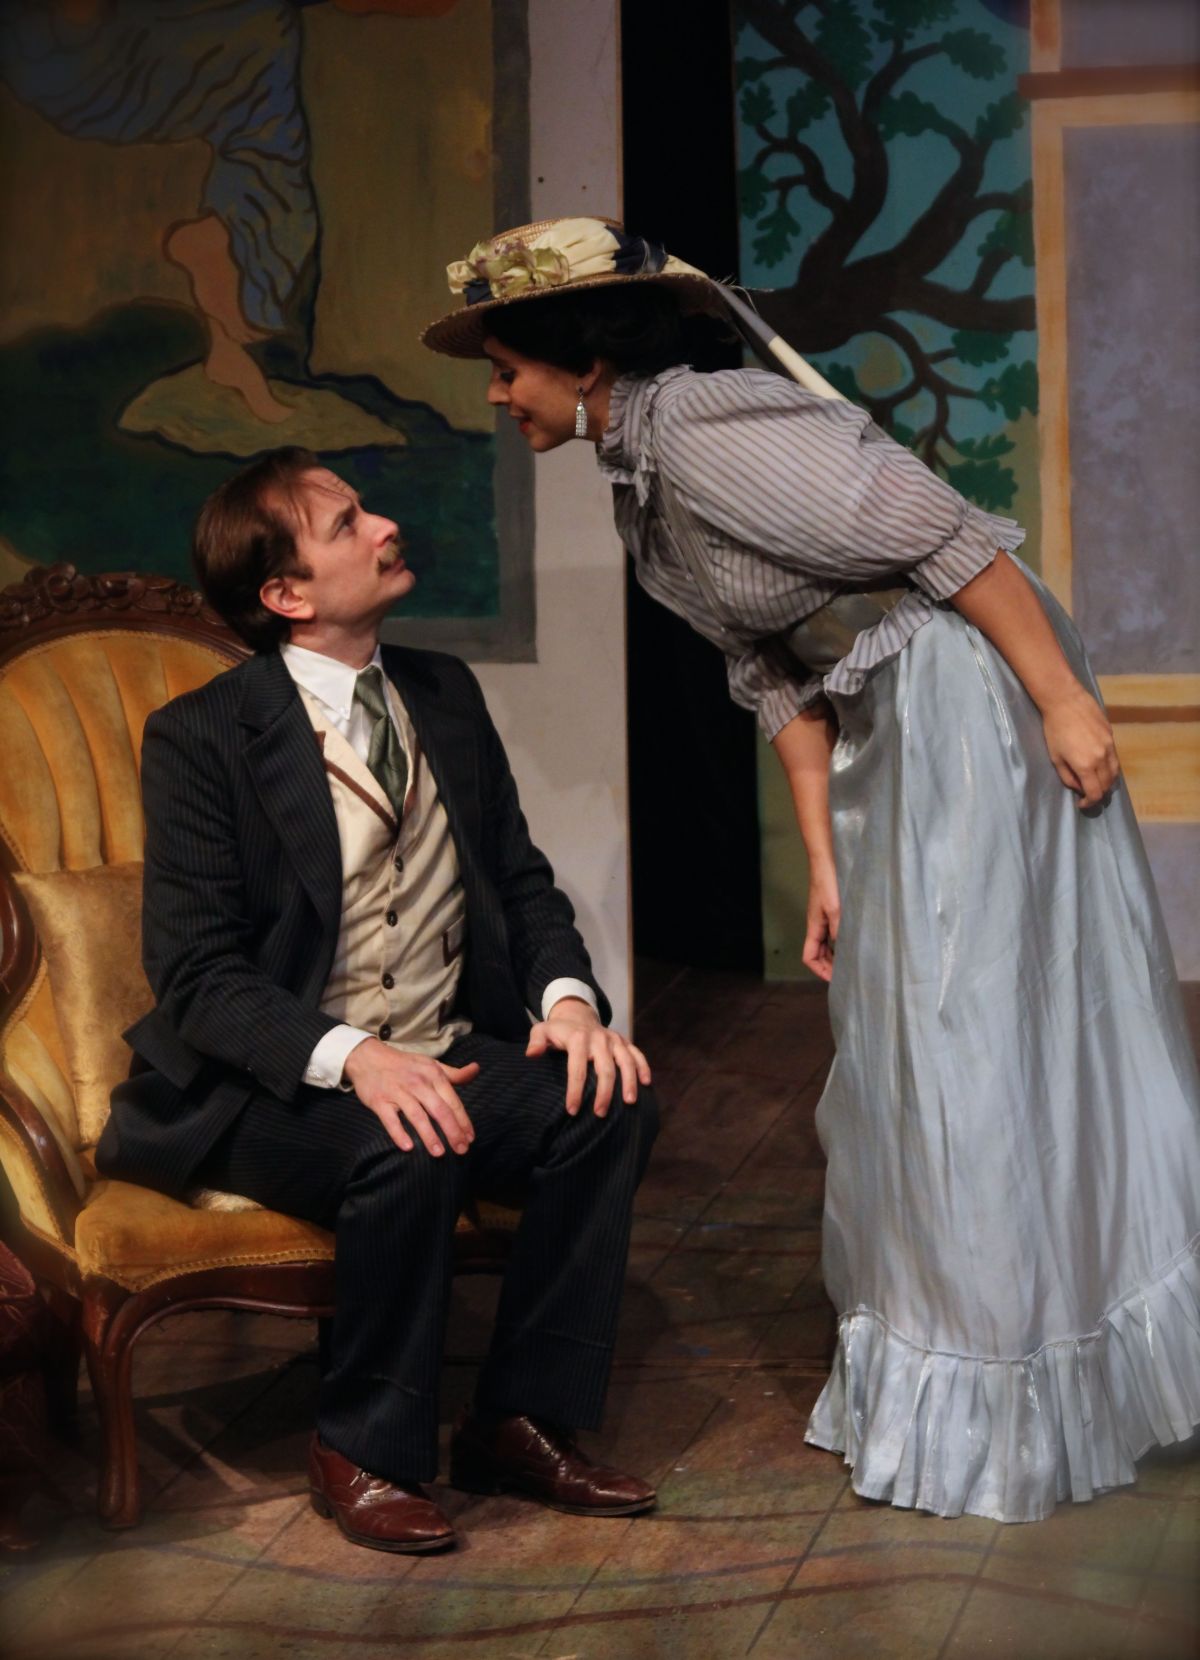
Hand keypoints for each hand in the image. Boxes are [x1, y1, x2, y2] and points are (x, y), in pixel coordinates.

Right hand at [342, 1038, 478, 1155]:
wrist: (369, 1058)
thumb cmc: (405, 1065)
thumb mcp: (431, 1065)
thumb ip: (454, 1073)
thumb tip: (476, 1070)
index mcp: (433, 1075)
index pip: (452, 1101)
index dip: (463, 1121)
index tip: (470, 1138)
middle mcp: (418, 1084)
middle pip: (439, 1110)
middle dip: (452, 1132)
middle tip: (461, 1150)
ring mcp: (398, 1092)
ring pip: (417, 1116)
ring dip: (429, 1136)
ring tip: (439, 1153)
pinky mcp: (380, 1101)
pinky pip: (390, 1120)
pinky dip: (399, 1133)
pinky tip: (408, 1147)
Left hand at [526, 998, 651, 1116]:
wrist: (577, 1015)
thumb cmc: (557, 1031)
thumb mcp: (541, 1031)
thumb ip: (536, 1041)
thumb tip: (532, 1055)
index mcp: (578, 1038)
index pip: (577, 1068)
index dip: (575, 1090)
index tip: (572, 1110)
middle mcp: (599, 1038)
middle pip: (605, 1068)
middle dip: (604, 1093)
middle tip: (600, 1114)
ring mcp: (614, 1039)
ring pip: (626, 1061)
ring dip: (629, 1082)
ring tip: (629, 1103)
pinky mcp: (624, 1041)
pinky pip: (637, 1054)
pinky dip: (644, 1067)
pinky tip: (646, 1083)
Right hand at [802, 860, 839, 982]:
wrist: (827, 859)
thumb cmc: (828, 882)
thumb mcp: (835, 908)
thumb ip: (838, 929)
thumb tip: (844, 948)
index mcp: (813, 927)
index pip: (809, 956)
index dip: (819, 970)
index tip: (834, 978)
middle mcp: (817, 925)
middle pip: (817, 953)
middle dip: (828, 966)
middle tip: (846, 975)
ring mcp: (823, 918)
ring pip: (826, 944)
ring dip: (834, 955)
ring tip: (851, 962)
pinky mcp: (831, 910)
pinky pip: (833, 933)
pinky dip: (840, 942)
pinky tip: (853, 941)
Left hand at [1041, 687, 1118, 808]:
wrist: (1065, 701)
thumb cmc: (1054, 730)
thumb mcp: (1055, 758)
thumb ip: (1068, 777)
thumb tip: (1079, 788)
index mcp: (1085, 765)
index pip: (1095, 793)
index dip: (1090, 803)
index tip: (1082, 803)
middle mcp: (1102, 758)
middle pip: (1108, 785)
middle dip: (1098, 793)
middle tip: (1088, 794)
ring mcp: (1110, 746)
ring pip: (1115, 772)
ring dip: (1107, 781)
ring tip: (1095, 781)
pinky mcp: (1112, 736)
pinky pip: (1115, 758)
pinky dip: (1109, 767)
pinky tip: (1100, 765)